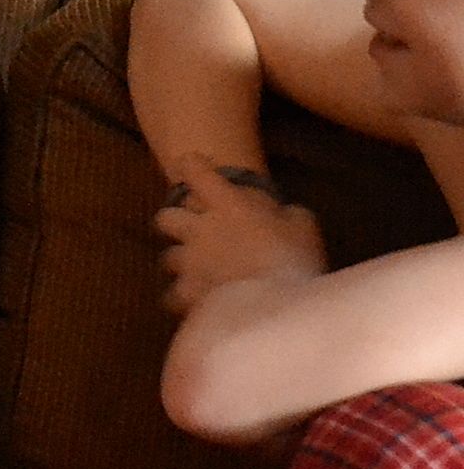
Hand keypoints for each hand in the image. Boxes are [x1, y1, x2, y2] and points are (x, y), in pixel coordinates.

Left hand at [156, 156, 324, 316]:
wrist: (277, 303)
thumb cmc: (294, 258)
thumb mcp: (303, 225)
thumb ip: (287, 214)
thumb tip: (285, 214)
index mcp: (228, 204)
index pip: (196, 172)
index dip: (192, 167)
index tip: (193, 166)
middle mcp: (199, 229)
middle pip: (165, 217)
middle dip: (176, 223)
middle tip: (194, 231)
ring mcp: (189, 261)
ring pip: (167, 257)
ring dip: (182, 262)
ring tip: (200, 271)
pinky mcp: (186, 292)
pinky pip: (172, 294)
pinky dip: (183, 297)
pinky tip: (197, 302)